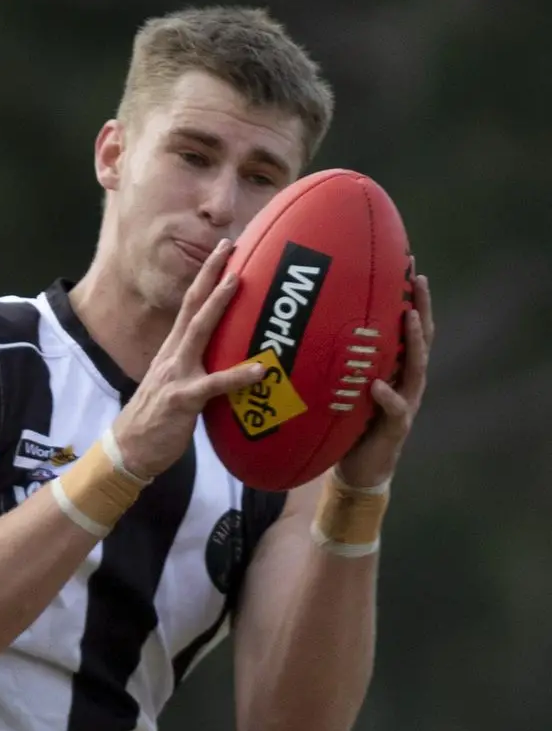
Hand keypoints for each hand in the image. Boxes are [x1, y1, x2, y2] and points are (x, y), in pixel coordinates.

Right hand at [112, 242, 263, 478]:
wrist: (128, 450)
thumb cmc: (155, 421)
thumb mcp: (174, 386)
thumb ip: (196, 369)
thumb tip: (223, 360)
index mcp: (172, 351)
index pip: (189, 306)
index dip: (205, 278)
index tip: (222, 253)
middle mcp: (172, 356)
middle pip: (192, 306)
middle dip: (210, 274)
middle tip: (229, 245)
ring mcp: (176, 375)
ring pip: (199, 332)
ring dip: (219, 304)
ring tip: (240, 281)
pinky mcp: (182, 400)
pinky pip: (214, 384)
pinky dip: (238, 376)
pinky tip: (261, 370)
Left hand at [335, 273, 433, 489]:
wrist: (358, 469)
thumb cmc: (348, 422)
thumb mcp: (344, 384)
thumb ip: (338, 359)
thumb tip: (308, 324)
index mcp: (396, 366)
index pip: (407, 324)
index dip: (410, 295)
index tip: (407, 261)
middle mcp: (406, 379)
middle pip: (422, 336)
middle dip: (421, 306)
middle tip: (418, 278)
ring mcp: (406, 402)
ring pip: (416, 366)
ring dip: (414, 341)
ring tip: (408, 317)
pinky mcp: (396, 427)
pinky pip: (394, 408)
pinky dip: (386, 396)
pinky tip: (376, 385)